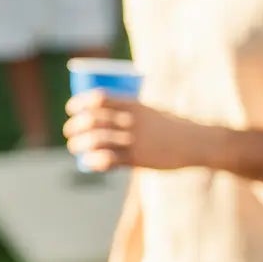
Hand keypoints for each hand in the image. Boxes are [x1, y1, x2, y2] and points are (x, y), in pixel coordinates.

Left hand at [64, 91, 211, 172]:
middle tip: (69, 131)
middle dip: (74, 126)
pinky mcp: (137, 159)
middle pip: (92, 120)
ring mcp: (133, 140)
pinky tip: (88, 163)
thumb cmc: (171, 126)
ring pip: (96, 141)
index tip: (71, 108)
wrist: (194, 142)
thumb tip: (108, 114)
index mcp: (133, 105)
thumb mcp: (150, 111)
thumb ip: (131, 112)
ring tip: (74, 147)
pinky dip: (94, 161)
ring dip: (79, 144)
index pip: (99, 99)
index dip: (80, 102)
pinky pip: (109, 160)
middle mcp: (131, 121)